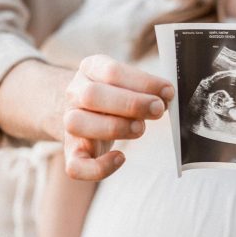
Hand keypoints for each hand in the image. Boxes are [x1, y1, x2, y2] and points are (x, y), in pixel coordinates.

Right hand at [64, 55, 173, 181]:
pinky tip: (120, 158)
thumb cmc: (116, 97)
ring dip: (115, 127)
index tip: (167, 91)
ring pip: (77, 124)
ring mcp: (68, 123)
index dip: (142, 82)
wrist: (87, 115)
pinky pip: (75, 166)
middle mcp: (74, 94)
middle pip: (91, 95)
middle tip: (157, 109)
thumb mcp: (128, 83)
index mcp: (90, 69)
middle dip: (130, 103)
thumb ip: (144, 88)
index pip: (111, 71)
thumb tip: (167, 95)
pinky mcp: (71, 152)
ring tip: (140, 128)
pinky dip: (99, 167)